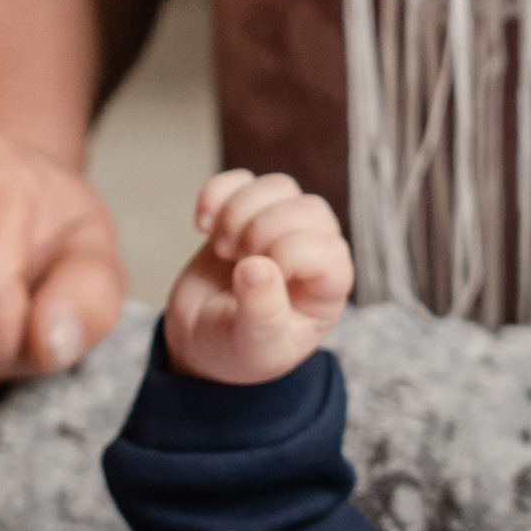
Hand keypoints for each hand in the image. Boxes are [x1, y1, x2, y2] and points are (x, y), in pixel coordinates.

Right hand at [162, 168, 352, 382]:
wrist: (202, 340)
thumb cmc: (240, 351)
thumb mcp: (255, 347)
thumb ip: (262, 313)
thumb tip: (256, 268)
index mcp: (329, 286)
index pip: (326, 248)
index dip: (284, 257)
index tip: (252, 282)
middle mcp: (314, 250)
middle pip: (308, 208)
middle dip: (262, 229)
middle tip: (235, 260)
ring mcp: (281, 226)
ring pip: (278, 187)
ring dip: (239, 211)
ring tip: (223, 249)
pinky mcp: (247, 212)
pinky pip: (240, 179)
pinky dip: (216, 193)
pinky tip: (202, 226)